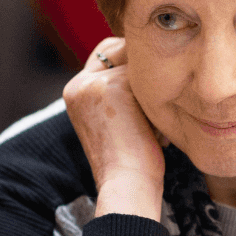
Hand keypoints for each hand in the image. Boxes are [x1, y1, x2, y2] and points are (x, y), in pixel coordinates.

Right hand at [62, 38, 165, 221]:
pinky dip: (158, 102)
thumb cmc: (131, 161)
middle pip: (117, 51)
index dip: (131, 67)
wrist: (128, 185)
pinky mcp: (111, 87)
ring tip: (153, 128)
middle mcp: (78, 85)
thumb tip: (147, 69)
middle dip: (142, 71)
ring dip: (152, 91)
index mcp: (75, 92)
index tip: (151, 91)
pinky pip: (146, 76)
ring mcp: (93, 84)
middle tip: (159, 102)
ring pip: (136, 65)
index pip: (105, 57)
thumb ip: (121, 93)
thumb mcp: (118, 121)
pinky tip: (156, 131)